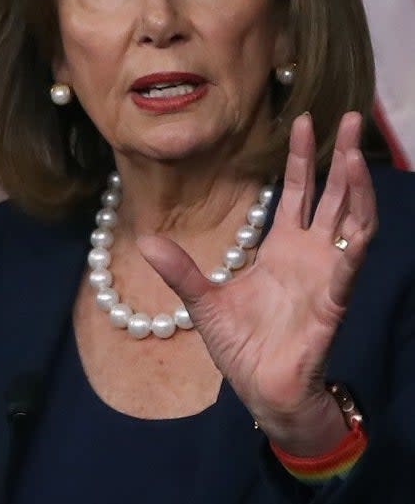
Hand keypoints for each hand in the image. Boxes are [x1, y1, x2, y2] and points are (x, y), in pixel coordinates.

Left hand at [137, 112, 376, 454]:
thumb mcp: (201, 299)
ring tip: (353, 150)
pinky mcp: (332, 301)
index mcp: (281, 249)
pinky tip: (357, 211)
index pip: (297, 193)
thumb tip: (147, 238)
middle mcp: (310, 254)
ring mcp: (325, 275)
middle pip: (332, 196)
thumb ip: (179, 269)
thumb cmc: (239, 345)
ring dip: (355, 186)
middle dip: (340, 157)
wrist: (259, 388)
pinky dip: (354, 238)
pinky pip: (349, 264)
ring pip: (351, 220)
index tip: (302, 120)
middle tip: (346, 116)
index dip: (302, 159)